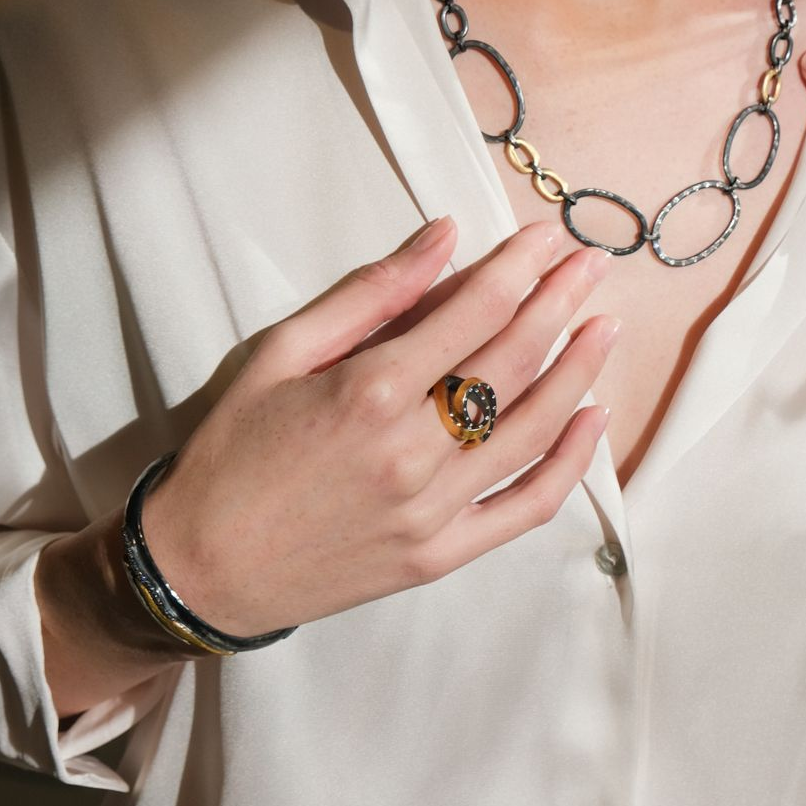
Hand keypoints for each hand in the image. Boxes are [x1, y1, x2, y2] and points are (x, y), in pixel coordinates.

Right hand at [139, 218, 620, 636]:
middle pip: (514, 362)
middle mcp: (411, 451)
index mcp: (369, 392)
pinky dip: (569, 465)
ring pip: (533, 430)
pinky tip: (592, 419)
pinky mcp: (440, 555)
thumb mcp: (281, 353)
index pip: (475, 313)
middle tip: (591, 265)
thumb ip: (370, 294)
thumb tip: (443, 237)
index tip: (547, 237)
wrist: (200, 568)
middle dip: (561, 303)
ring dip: (579, 371)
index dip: (520, 267)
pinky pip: (525, 508)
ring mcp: (432, 510)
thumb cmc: (233, 453)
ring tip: (606, 326)